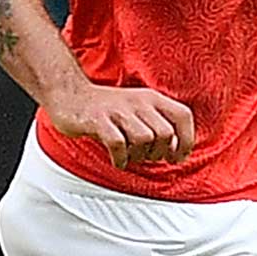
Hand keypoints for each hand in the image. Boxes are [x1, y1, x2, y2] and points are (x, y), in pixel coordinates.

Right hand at [45, 84, 195, 168]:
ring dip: (139, 156)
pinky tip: (117, 160)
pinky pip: (118, 144)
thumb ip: (159, 125)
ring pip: (144, 139)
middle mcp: (138, 102)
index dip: (186, 141)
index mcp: (152, 98)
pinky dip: (120, 159)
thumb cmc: (108, 109)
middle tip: (146, 157)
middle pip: (165, 133)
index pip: (183, 116)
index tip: (176, 158)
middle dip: (159, 153)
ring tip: (129, 157)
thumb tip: (176, 152)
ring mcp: (118, 111)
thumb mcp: (139, 110)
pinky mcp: (99, 121)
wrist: (70, 95)